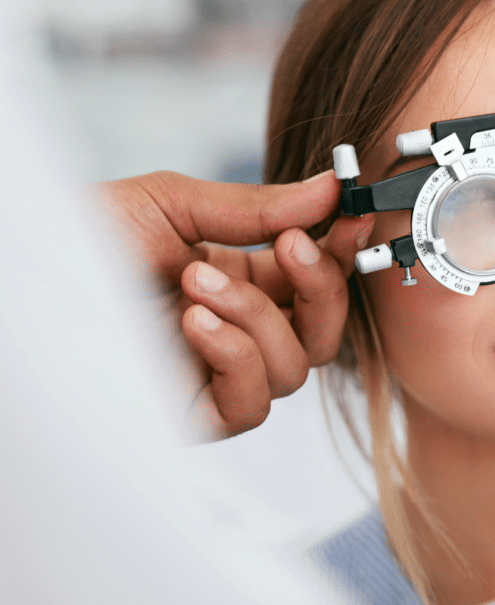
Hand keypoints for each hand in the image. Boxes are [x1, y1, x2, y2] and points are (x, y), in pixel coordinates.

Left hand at [96, 170, 372, 441]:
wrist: (29, 273)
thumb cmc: (86, 236)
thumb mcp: (175, 204)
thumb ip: (257, 207)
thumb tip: (329, 188)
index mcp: (240, 280)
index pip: (315, 279)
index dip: (342, 252)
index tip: (353, 215)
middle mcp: (237, 331)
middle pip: (323, 333)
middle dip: (320, 287)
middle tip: (292, 245)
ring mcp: (217, 376)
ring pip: (294, 368)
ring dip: (258, 318)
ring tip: (197, 280)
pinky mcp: (192, 416)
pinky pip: (250, 406)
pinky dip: (235, 357)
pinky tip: (195, 322)